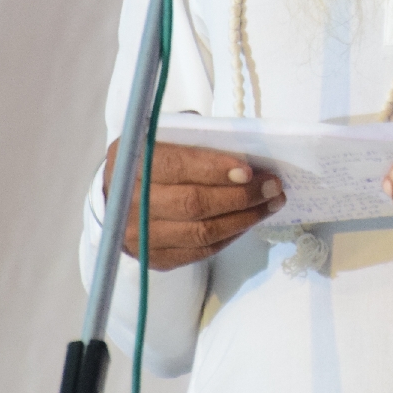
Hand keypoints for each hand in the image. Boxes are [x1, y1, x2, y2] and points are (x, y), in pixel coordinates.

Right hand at [103, 140, 284, 270]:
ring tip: (271, 203)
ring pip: (201, 233)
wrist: (119, 196)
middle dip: (240, 196)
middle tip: (272, 186)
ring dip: (244, 219)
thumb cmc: (151, 158)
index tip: (249, 171)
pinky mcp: (155, 259)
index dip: (215, 170)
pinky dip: (230, 236)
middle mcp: (130, 202)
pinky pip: (200, 252)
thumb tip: (241, 146)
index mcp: (131, 160)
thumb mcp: (164, 134)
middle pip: (193, 204)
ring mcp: (140, 236)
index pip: (177, 167)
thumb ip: (194, 137)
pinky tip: (249, 220)